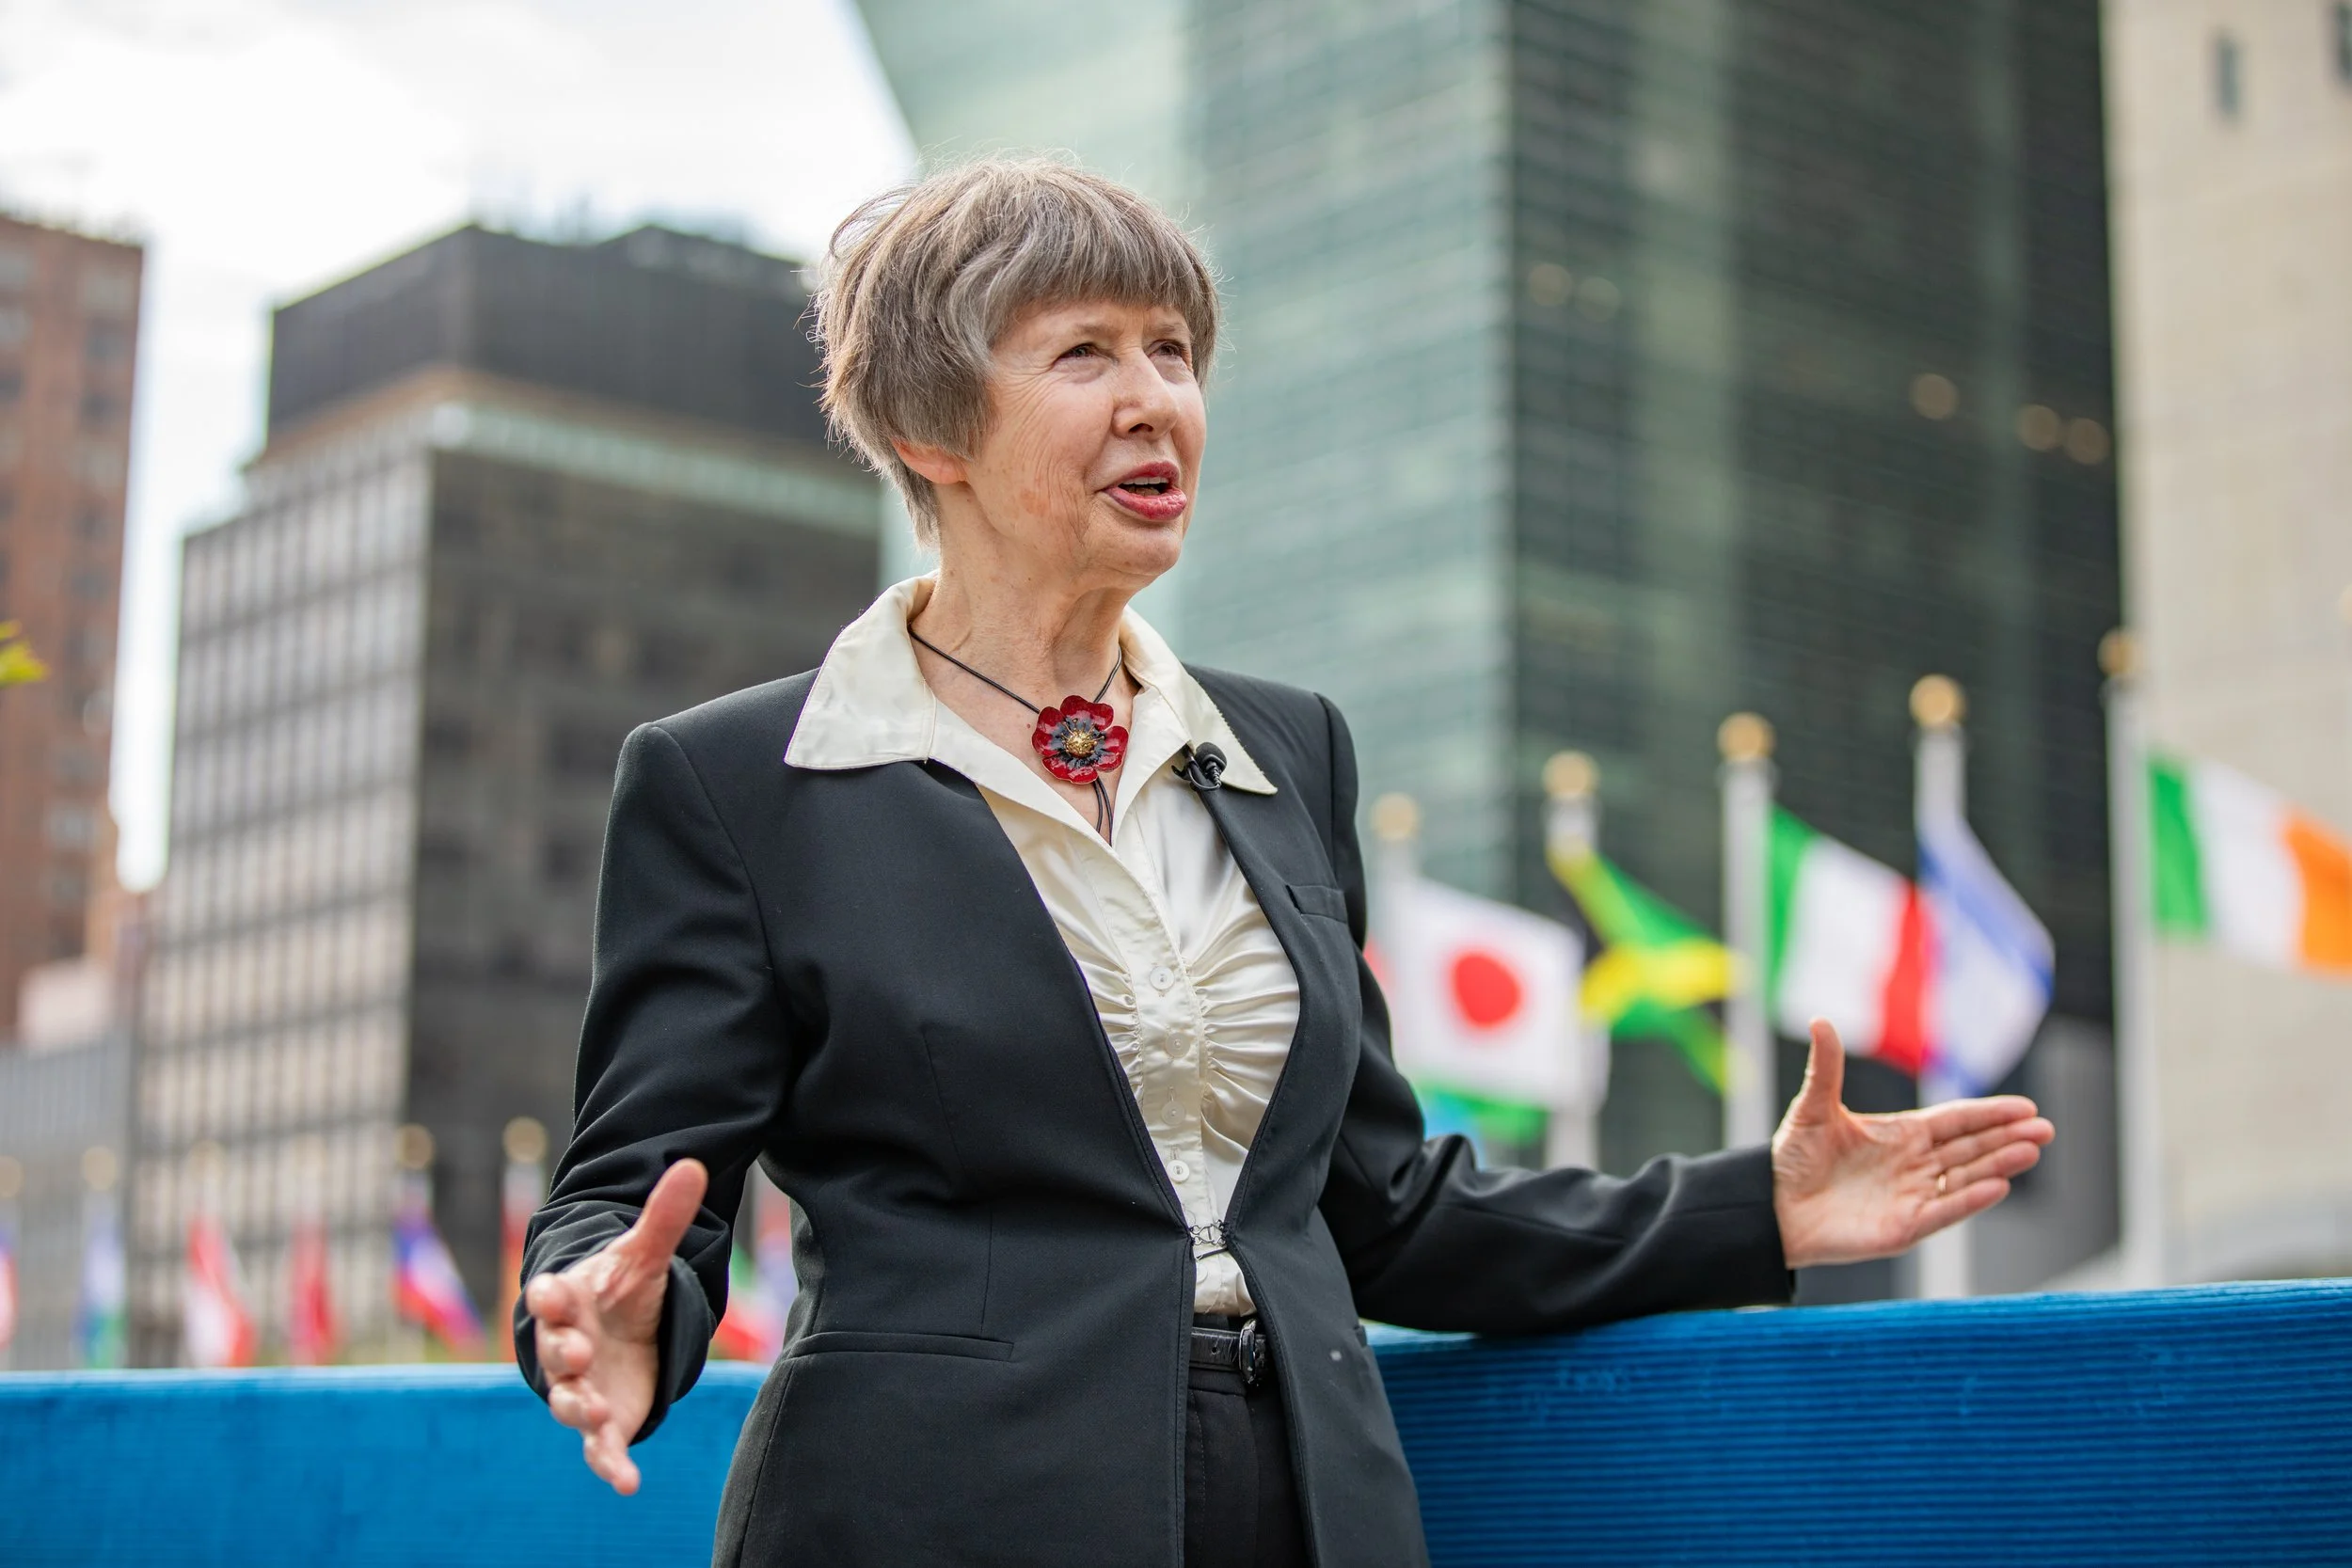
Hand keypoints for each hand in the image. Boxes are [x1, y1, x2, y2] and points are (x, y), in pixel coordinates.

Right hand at [525, 1158, 707, 1494]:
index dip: (548, 1294)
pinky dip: (609, 1465)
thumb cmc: (620, 1293)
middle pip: (554, 1352)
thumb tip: (694, 1163)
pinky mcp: (601, 1422)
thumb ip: (664, 1216)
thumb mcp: (646, 1255)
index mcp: (569, 1300)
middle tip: (575, 1351)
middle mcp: (566, 1347)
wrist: (617, 1335)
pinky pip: (599, 1448)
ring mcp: (580, 1388)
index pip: (549, 1294)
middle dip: (562, 1352)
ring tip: (592, 1412)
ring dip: (576, 1407)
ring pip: (568, 1401)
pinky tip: (628, 1482)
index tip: (551, 1291)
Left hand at [1770, 1021, 2052, 1270]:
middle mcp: (1914, 1165)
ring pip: (1966, 1177)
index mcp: (1901, 1135)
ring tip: (2032, 1150)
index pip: (1956, 1120)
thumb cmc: (1794, 1158)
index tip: (2025, 1107)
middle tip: (2046, 1128)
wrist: (1773, 1207)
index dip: (1989, 1114)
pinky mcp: (1904, 1227)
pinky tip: (1998, 1185)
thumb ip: (1826, 1068)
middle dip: (2008, 1137)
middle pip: (1971, 1147)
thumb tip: (1819, 1020)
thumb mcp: (1812, 1108)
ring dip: (1999, 1164)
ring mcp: (1913, 1196)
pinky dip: (1971, 1199)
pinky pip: (1944, 1211)